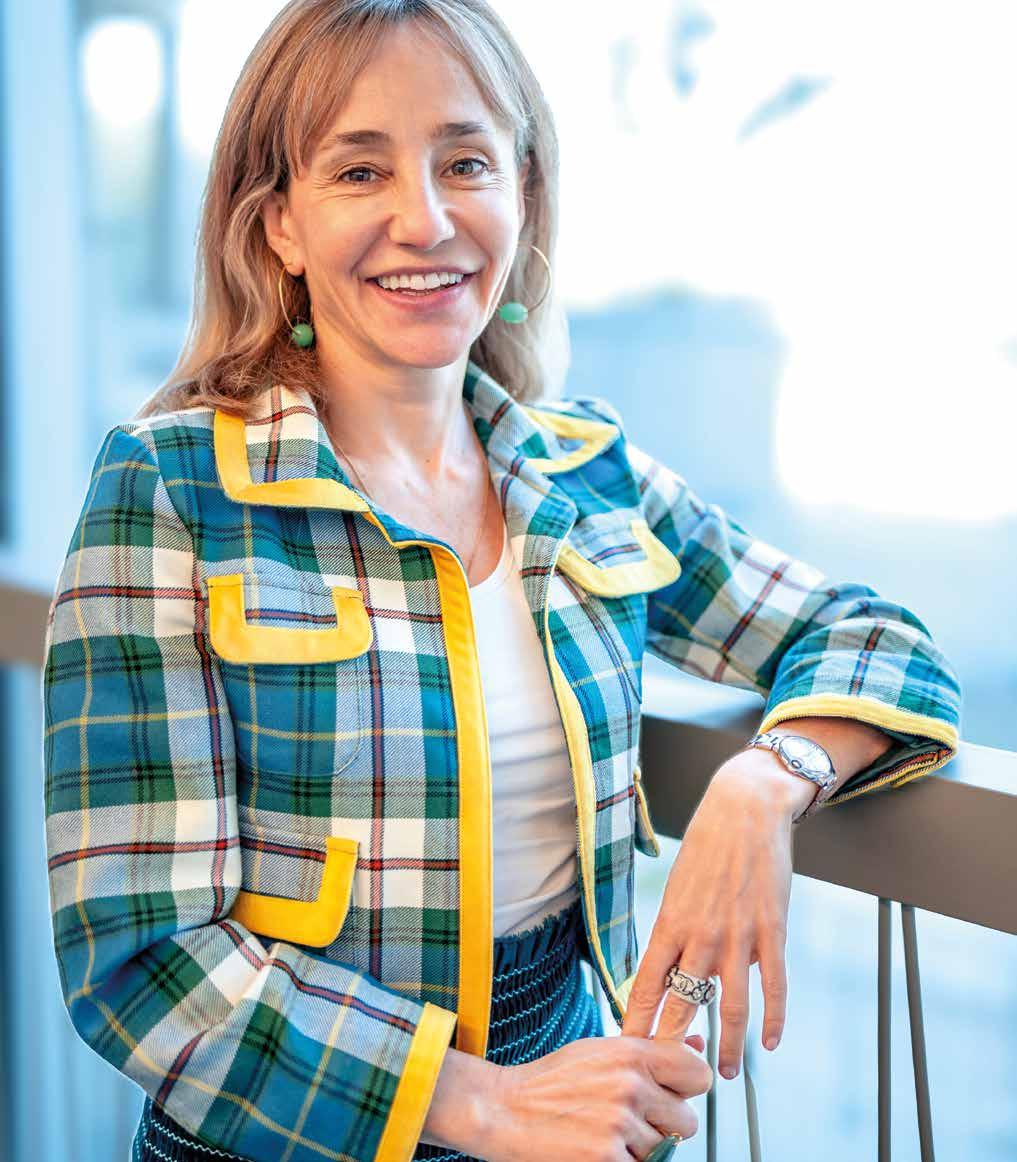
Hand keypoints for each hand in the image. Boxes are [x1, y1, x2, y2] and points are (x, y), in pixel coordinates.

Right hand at [483, 1033, 712, 1161]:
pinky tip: (598, 1146)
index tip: (675, 1090)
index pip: (699, 1074)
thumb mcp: (601, 1051)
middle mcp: (630, 1086)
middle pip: (688, 1121)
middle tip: (634, 1117)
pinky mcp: (608, 1159)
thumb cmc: (550, 1080)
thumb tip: (697, 1044)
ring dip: (642, 1147)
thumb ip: (651, 1050)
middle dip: (665, 1124)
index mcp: (631, 1054)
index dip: (689, 1086)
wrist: (504, 1109)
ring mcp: (620, 1124)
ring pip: (664, 1150)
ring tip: (607, 1130)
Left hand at [620, 751, 797, 1079]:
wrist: (746, 810)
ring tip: (725, 1073)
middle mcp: (701, 935)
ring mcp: (739, 936)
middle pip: (683, 1004)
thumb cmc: (706, 845)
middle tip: (667, 1078)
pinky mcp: (772, 932)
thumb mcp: (678, 886)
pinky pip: (774, 986)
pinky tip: (770, 1042)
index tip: (626, 1048)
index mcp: (670, 922)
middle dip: (673, 1045)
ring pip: (731, 1007)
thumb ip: (676, 930)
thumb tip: (673, 968)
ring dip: (729, 1046)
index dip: (635, 1021)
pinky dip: (773, 1019)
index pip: (645, 984)